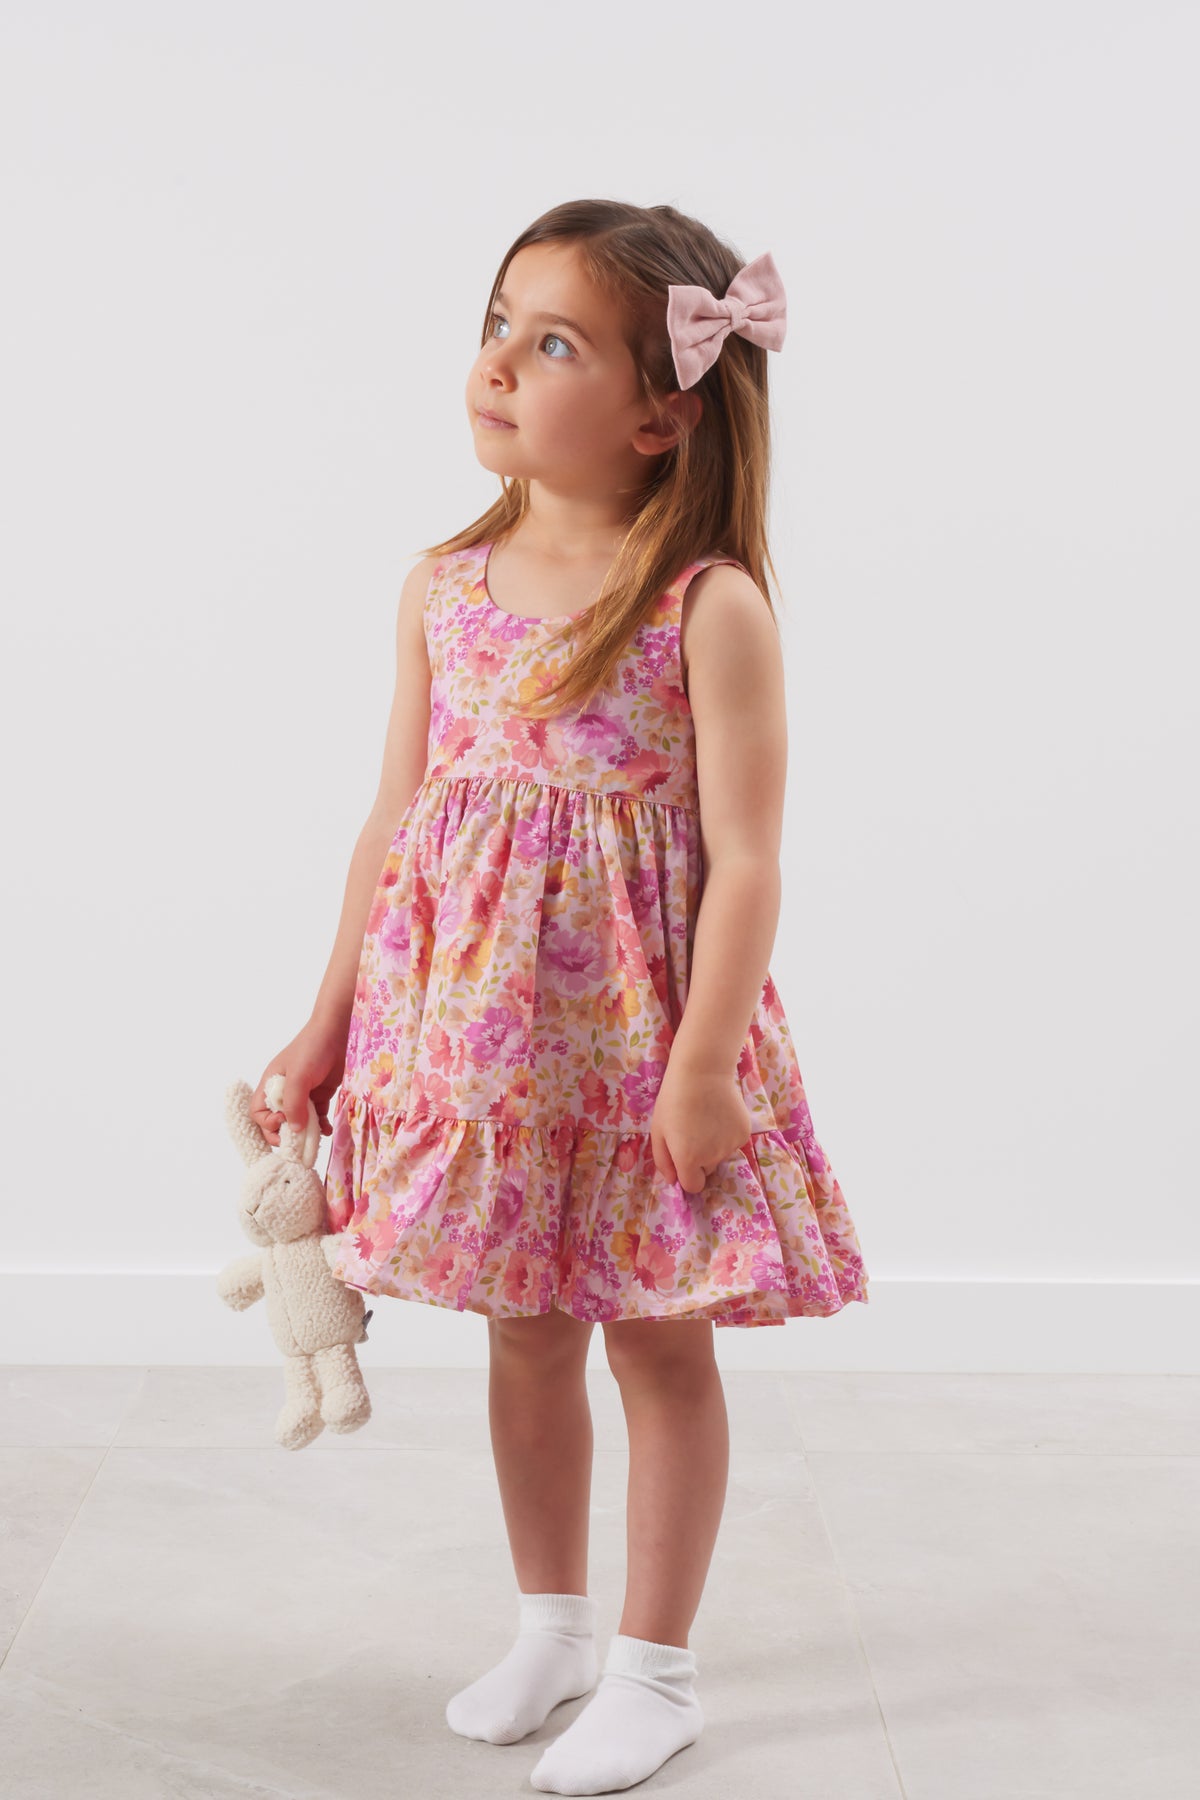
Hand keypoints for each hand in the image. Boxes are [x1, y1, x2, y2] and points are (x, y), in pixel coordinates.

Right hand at [251, 1015, 348, 1147]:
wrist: (338, 1032)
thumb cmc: (312, 1049)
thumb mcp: (298, 1076)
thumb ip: (294, 1104)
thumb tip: (295, 1130)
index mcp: (271, 1084)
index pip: (258, 1113)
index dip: (267, 1124)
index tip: (284, 1123)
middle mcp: (284, 1091)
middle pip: (277, 1120)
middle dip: (285, 1134)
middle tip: (298, 1143)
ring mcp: (303, 1093)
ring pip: (298, 1121)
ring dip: (305, 1133)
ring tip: (314, 1138)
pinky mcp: (320, 1094)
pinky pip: (316, 1116)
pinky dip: (320, 1126)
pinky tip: (326, 1130)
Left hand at [649, 1060, 754, 1195]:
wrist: (702, 1072)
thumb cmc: (673, 1099)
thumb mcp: (658, 1131)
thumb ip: (663, 1161)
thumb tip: (672, 1181)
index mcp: (688, 1160)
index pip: (693, 1186)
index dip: (687, 1175)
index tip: (683, 1160)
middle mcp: (712, 1158)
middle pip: (706, 1170)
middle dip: (699, 1159)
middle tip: (692, 1132)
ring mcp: (730, 1146)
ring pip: (720, 1156)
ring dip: (713, 1146)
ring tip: (705, 1119)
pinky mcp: (744, 1133)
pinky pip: (733, 1143)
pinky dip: (726, 1134)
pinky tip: (719, 1114)